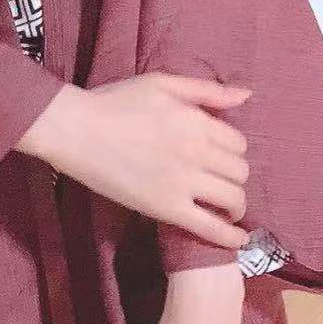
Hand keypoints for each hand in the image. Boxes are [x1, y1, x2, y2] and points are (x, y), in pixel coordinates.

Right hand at [16, 74, 250, 248]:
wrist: (76, 130)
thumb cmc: (115, 102)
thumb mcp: (161, 83)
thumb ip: (206, 90)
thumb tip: (246, 94)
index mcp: (195, 120)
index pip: (238, 142)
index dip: (232, 150)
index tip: (220, 156)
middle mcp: (196, 150)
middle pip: (240, 171)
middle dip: (235, 177)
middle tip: (220, 180)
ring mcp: (182, 182)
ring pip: (233, 199)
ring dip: (236, 205)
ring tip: (226, 207)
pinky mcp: (166, 208)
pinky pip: (210, 228)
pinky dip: (229, 237)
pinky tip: (236, 240)